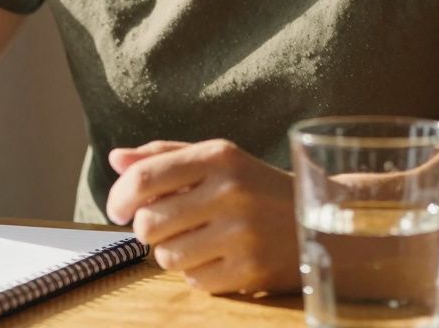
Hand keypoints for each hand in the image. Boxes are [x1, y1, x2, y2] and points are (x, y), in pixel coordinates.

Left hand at [105, 139, 300, 295]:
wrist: (322, 222)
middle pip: (148, 223)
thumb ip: (164, 157)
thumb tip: (115, 159)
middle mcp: (231, 191)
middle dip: (148, 229)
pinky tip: (221, 258)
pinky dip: (199, 274)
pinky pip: (194, 281)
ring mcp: (242, 233)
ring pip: (167, 257)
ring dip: (173, 253)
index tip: (117, 210)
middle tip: (167, 226)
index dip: (119, 197)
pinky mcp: (251, 270)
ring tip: (199, 241)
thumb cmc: (257, 188)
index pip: (145, 177)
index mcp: (219, 156)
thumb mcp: (219, 160)